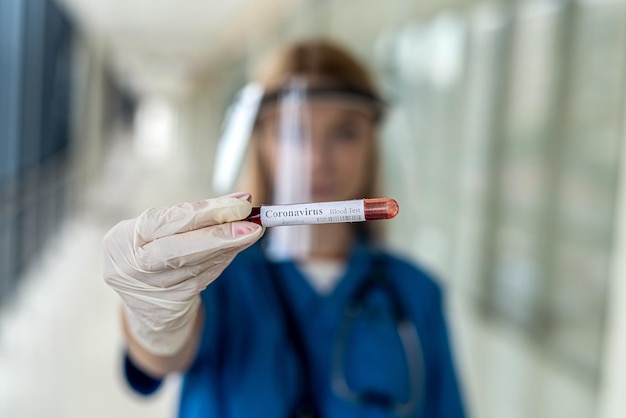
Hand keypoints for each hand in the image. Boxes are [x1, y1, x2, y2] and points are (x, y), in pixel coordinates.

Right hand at [103, 193, 262, 355]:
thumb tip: (240, 203)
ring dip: (230, 247)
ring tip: (252, 231)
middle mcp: (132, 269)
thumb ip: (191, 214)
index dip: (207, 212)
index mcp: (121, 240)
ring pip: (199, 267)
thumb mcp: (156, 227)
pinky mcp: (171, 306)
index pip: (168, 222)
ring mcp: (151, 292)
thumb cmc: (149, 247)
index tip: (241, 205)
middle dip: (220, 237)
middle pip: (180, 252)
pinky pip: (204, 278)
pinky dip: (223, 260)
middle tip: (254, 226)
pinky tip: (237, 247)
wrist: (137, 297)